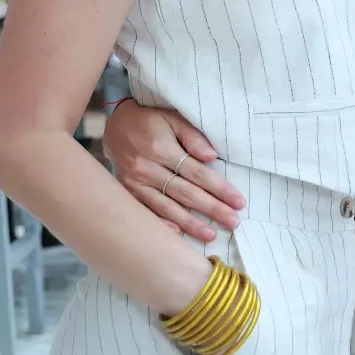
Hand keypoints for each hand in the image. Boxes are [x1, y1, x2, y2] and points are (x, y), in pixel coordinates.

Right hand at [102, 99, 244, 240]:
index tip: (238, 202)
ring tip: (211, 235)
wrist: (115, 125)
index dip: (220, 189)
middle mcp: (147, 169)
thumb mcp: (173, 118)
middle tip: (233, 222)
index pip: (198, 173)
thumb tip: (212, 157)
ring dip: (190, 224)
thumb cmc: (151, 120)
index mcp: (161, 149)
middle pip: (185, 193)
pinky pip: (146, 211)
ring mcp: (135, 183)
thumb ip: (193, 136)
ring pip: (167, 207)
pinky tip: (178, 236)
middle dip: (211, 209)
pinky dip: (162, 225)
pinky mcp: (127, 192)